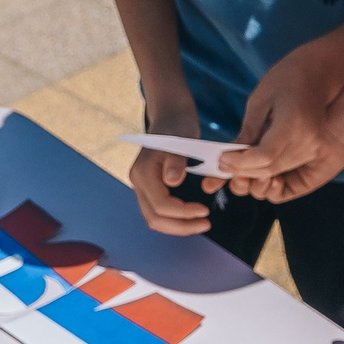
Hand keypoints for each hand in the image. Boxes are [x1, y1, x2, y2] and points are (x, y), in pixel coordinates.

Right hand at [128, 111, 225, 235]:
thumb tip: (173, 182)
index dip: (183, 213)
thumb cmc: (178, 126)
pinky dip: (175, 219)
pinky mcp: (149, 188)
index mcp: (144, 171)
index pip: (161, 204)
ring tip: (200, 223)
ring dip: (177, 226)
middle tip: (205, 224)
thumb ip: (176, 161)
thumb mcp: (182, 139)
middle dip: (180, 226)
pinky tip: (191, 217)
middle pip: (154, 218)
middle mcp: (138, 182)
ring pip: (154, 218)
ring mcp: (142, 186)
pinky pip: (158, 212)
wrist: (170, 117)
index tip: (205, 211)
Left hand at [218, 44, 343, 199]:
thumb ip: (248, 131)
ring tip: (233, 163)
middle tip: (222, 165)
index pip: (264, 156)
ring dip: (253, 172)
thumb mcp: (260, 100)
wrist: (319, 73)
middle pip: (271, 168)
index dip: (240, 162)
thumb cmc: (287, 78)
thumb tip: (230, 156)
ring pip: (278, 171)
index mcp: (293, 124)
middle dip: (243, 170)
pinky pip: (286, 165)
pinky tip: (251, 159)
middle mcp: (307, 140)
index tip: (222, 159)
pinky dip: (266, 166)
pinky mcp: (314, 148)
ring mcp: (313, 146)